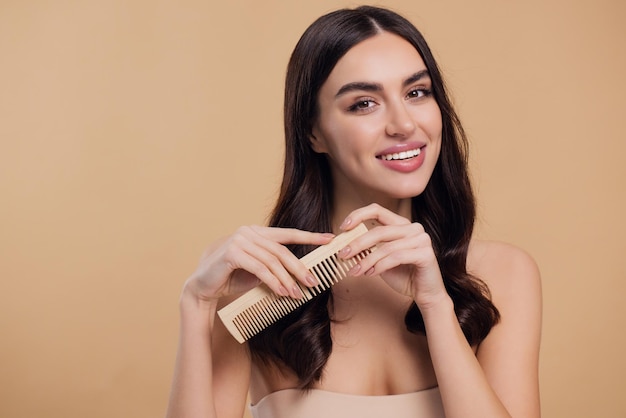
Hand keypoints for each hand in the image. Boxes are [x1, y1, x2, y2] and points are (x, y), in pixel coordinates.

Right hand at [183, 226, 333, 303]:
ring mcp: (239, 240)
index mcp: (256, 232)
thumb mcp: (257, 271)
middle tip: (313, 281)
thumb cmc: (231, 278)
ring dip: (287, 279)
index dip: (310, 236)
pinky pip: (260, 269)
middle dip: (299, 267)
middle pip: (282, 250)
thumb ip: (275, 267)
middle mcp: (248, 232)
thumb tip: (302, 274)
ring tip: (297, 294)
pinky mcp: (232, 253)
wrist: (202, 287)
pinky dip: (273, 281)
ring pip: (272, 261)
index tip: (330, 239)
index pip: (288, 233)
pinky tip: (282, 291)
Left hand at [338, 204, 447, 307]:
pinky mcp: (426, 253)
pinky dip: (380, 266)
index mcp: (401, 224)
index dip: (358, 215)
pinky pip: (396, 257)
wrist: (424, 294)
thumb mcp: (380, 259)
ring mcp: (421, 239)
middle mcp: (413, 228)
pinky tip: (370, 274)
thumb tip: (343, 245)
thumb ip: (368, 249)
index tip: (343, 227)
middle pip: (379, 231)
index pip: (377, 210)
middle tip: (343, 255)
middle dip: (357, 243)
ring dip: (367, 260)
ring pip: (386, 247)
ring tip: (355, 271)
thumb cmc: (402, 275)